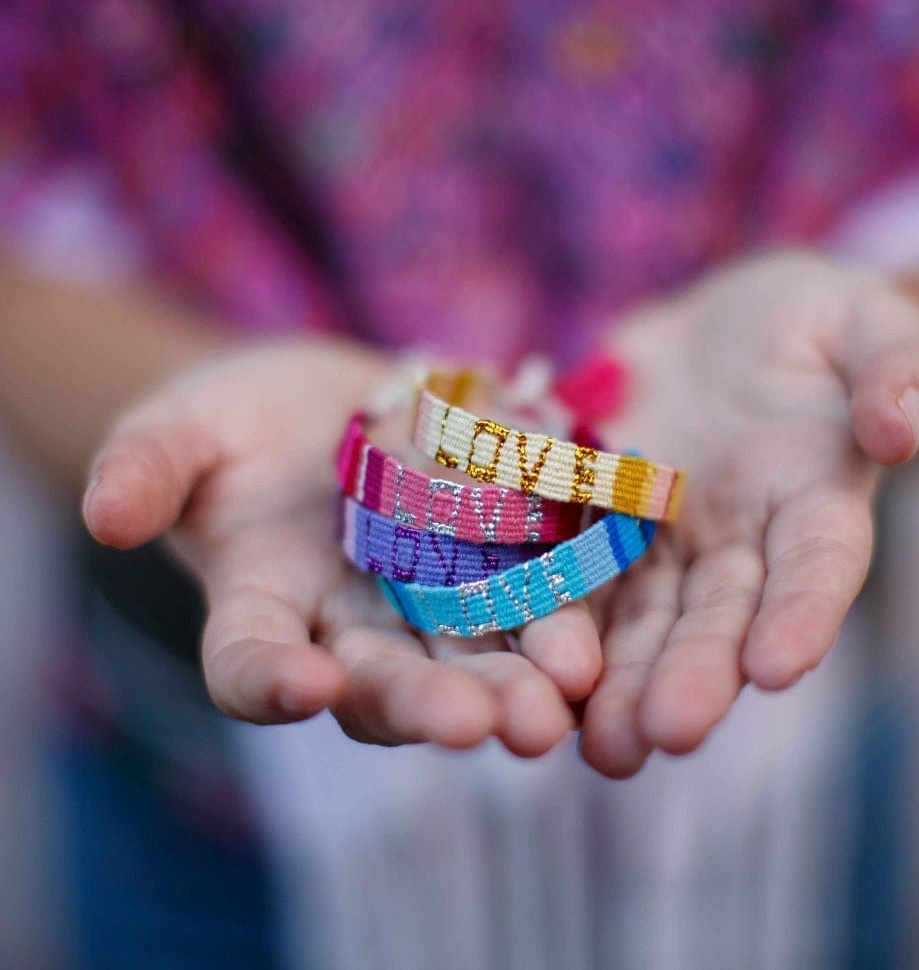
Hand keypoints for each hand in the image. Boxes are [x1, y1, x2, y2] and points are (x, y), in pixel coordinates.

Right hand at [83, 341, 600, 755]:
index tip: (304, 688)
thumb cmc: (235, 422)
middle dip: (431, 703)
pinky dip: (565, 607)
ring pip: (473, 653)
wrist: (330, 401)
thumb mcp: (179, 430)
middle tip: (483, 727)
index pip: (252, 665)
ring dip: (519, 678)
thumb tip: (104, 514)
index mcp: (264, 611)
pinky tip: (604, 624)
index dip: (271, 682)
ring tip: (563, 696)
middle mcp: (354, 627)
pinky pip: (532, 588)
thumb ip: (148, 467)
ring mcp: (430, 599)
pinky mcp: (496, 558)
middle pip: (386, 682)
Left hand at [579, 251, 918, 776]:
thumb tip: (897, 425)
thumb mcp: (862, 321)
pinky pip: (572, 568)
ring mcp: (660, 537)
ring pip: (641, 617)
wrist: (714, 328)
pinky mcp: (597, 518)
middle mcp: (735, 540)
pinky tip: (530, 670)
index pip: (815, 565)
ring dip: (620, 681)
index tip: (777, 669)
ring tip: (600, 744)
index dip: (800, 615)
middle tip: (663, 734)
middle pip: (717, 614)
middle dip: (692, 673)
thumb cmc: (805, 321)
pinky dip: (556, 617)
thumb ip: (890, 366)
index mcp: (811, 501)